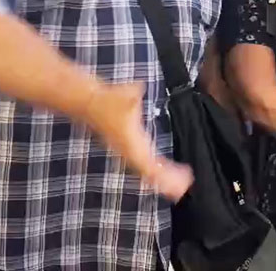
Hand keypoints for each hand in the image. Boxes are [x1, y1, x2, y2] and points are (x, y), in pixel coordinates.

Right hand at [83, 82, 192, 201]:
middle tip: (185, 186)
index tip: (180, 179)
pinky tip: (166, 171)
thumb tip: (137, 89)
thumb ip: (132, 95)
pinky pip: (145, 164)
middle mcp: (130, 151)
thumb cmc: (109, 99)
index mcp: (132, 143)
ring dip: (163, 179)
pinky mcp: (128, 148)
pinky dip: (157, 170)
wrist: (90, 103)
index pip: (149, 165)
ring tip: (180, 185)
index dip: (164, 175)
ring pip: (147, 171)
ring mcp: (128, 151)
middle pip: (150, 174)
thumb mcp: (124, 95)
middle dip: (166, 182)